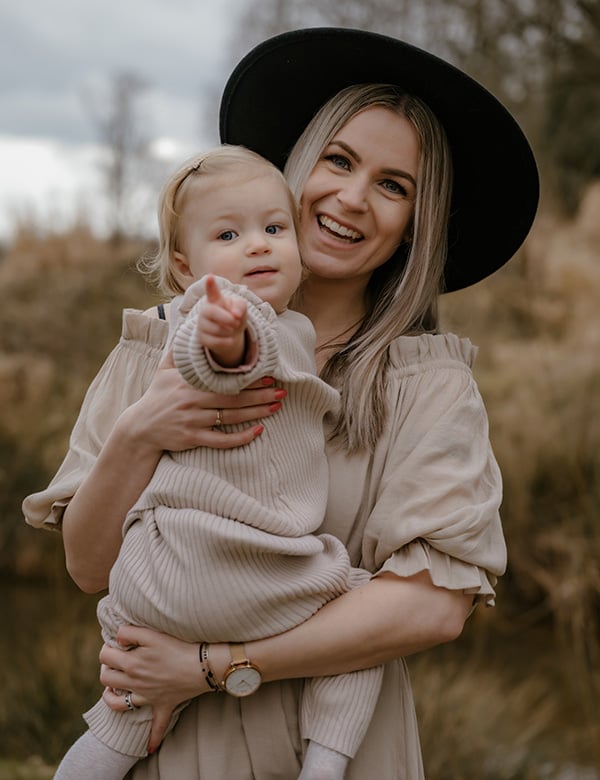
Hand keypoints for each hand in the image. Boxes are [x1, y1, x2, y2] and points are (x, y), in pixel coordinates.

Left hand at [99, 625, 206, 750]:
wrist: (203, 665)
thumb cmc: (179, 646)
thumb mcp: (152, 634)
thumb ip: (130, 632)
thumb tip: (116, 639)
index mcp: (132, 663)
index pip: (105, 656)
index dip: (107, 648)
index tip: (116, 644)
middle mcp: (135, 682)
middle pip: (106, 679)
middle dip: (106, 668)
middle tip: (116, 660)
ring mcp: (148, 697)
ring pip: (118, 704)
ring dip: (111, 697)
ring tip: (115, 687)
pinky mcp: (163, 706)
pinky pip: (157, 727)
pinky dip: (153, 739)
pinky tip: (150, 748)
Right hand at [120, 349, 285, 453]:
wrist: (139, 428)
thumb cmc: (156, 397)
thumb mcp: (163, 370)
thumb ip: (178, 351)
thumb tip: (189, 327)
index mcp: (189, 382)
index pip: (224, 379)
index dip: (248, 378)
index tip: (268, 375)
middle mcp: (192, 400)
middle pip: (233, 398)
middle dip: (260, 395)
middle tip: (281, 391)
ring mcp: (193, 421)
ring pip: (231, 417)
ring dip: (256, 413)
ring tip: (276, 406)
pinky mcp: (193, 438)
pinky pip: (221, 440)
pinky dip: (240, 437)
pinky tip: (258, 431)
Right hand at [197, 275, 247, 366]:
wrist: (231, 334)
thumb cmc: (234, 316)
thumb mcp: (241, 308)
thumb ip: (240, 306)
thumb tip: (235, 315)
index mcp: (215, 299)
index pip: (211, 291)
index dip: (210, 284)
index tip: (210, 277)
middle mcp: (205, 310)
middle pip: (212, 312)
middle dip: (226, 318)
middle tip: (236, 322)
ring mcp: (202, 324)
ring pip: (216, 329)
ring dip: (229, 331)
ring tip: (232, 329)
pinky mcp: (202, 338)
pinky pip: (215, 341)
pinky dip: (227, 341)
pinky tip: (230, 338)